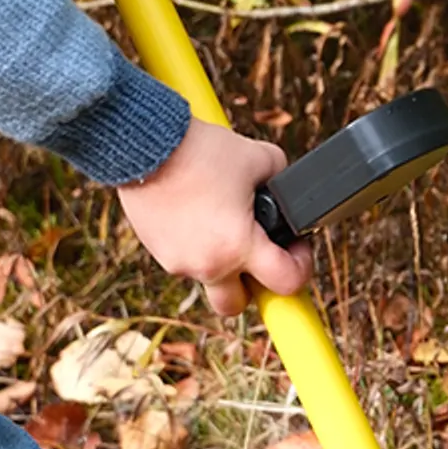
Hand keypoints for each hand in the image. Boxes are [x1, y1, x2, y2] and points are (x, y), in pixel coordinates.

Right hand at [118, 117, 312, 318]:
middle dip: (251, 285)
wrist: (146, 144)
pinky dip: (196, 245)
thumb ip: (281, 180)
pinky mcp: (157, 250)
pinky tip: (196, 212)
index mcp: (239, 246)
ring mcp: (178, 262)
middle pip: (237, 304)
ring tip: (222, 219)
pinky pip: (185, 259)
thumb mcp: (259, 158)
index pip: (287, 283)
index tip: (296, 246)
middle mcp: (208, 264)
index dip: (301, 266)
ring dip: (221, 260)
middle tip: (256, 252)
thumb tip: (285, 189)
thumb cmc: (201, 151)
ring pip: (209, 277)